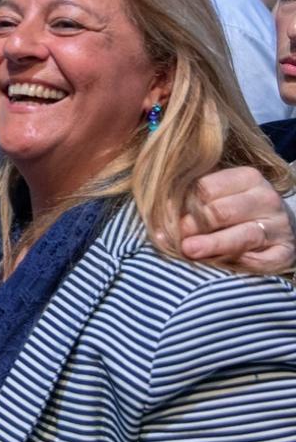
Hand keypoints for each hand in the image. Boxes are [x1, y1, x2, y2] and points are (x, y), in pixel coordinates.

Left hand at [172, 166, 295, 272]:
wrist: (276, 230)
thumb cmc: (236, 211)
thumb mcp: (217, 197)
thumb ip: (192, 200)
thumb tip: (157, 214)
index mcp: (247, 177)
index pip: (206, 188)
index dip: (180, 203)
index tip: (161, 215)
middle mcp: (266, 199)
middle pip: (221, 211)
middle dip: (192, 225)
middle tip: (170, 236)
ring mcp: (278, 226)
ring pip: (242, 235)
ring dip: (212, 244)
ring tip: (188, 249)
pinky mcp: (285, 252)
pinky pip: (262, 260)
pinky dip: (242, 263)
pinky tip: (222, 264)